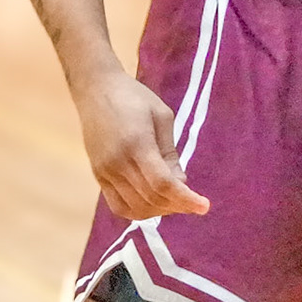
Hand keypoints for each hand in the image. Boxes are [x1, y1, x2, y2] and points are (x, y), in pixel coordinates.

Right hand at [76, 69, 209, 218]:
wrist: (96, 90)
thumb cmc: (135, 97)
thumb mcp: (162, 117)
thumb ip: (170, 153)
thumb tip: (181, 183)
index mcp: (137, 144)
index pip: (163, 184)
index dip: (186, 199)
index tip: (205, 206)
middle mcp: (117, 163)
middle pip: (151, 199)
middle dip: (177, 206)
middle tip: (194, 202)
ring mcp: (104, 172)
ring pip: (135, 207)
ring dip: (160, 211)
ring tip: (176, 202)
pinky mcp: (97, 176)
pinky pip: (118, 205)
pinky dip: (138, 211)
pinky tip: (154, 204)